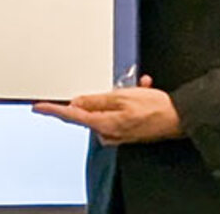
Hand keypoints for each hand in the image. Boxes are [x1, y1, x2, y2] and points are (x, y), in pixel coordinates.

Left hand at [32, 76, 182, 145]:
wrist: (180, 118)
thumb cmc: (156, 108)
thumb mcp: (122, 97)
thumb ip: (96, 100)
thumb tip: (76, 103)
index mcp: (104, 125)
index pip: (72, 116)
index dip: (54, 110)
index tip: (39, 107)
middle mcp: (109, 133)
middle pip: (89, 112)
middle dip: (99, 96)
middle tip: (116, 87)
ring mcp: (119, 134)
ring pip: (106, 109)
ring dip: (117, 96)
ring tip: (135, 87)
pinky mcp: (127, 131)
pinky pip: (119, 112)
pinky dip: (127, 100)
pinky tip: (141, 90)